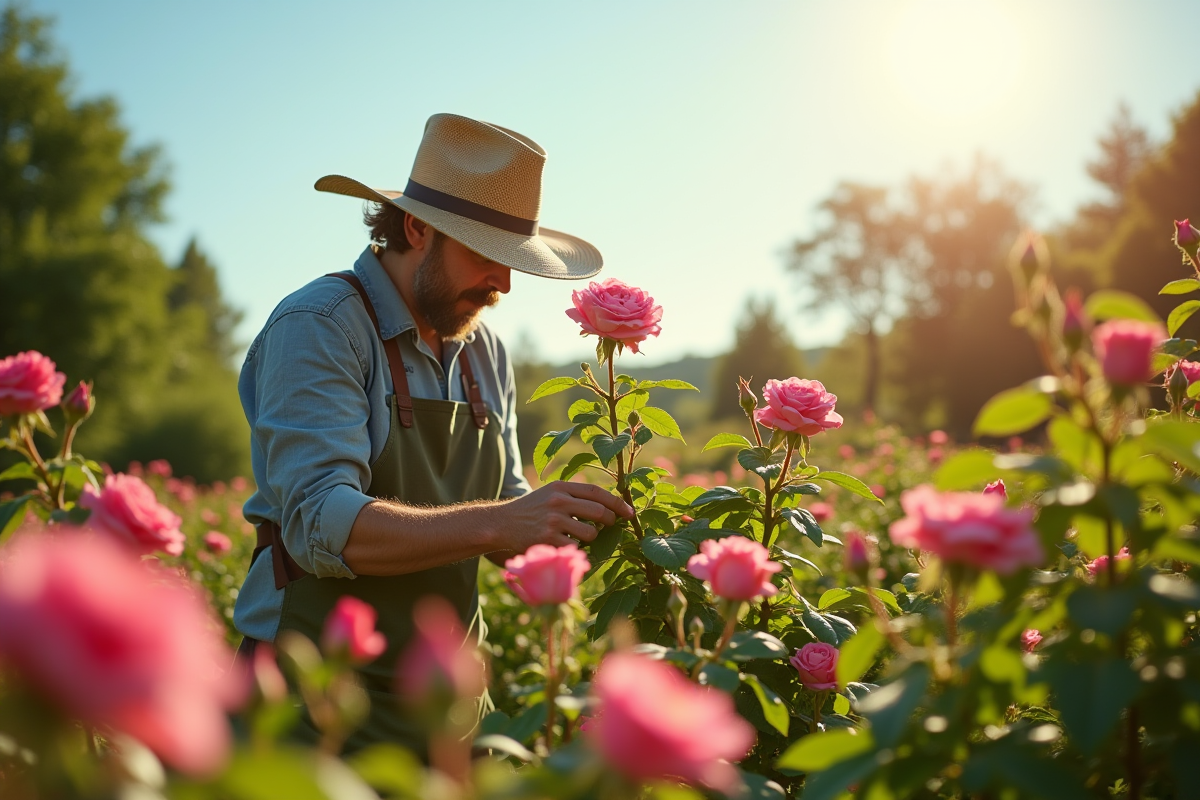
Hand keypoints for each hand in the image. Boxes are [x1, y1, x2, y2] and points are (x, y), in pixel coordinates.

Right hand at [493, 481, 634, 550]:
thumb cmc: (531, 510)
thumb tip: (609, 506)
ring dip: (591, 538)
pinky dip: (575, 549)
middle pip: (600, 512)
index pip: (597, 492)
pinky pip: (576, 547)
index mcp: (561, 487)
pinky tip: (564, 545)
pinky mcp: (548, 539)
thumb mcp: (550, 494)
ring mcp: (554, 520)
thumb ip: (575, 496)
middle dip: (610, 522)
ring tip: (577, 536)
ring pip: (591, 533)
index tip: (630, 512)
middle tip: (608, 526)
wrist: (501, 523)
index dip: (617, 503)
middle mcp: (559, 501)